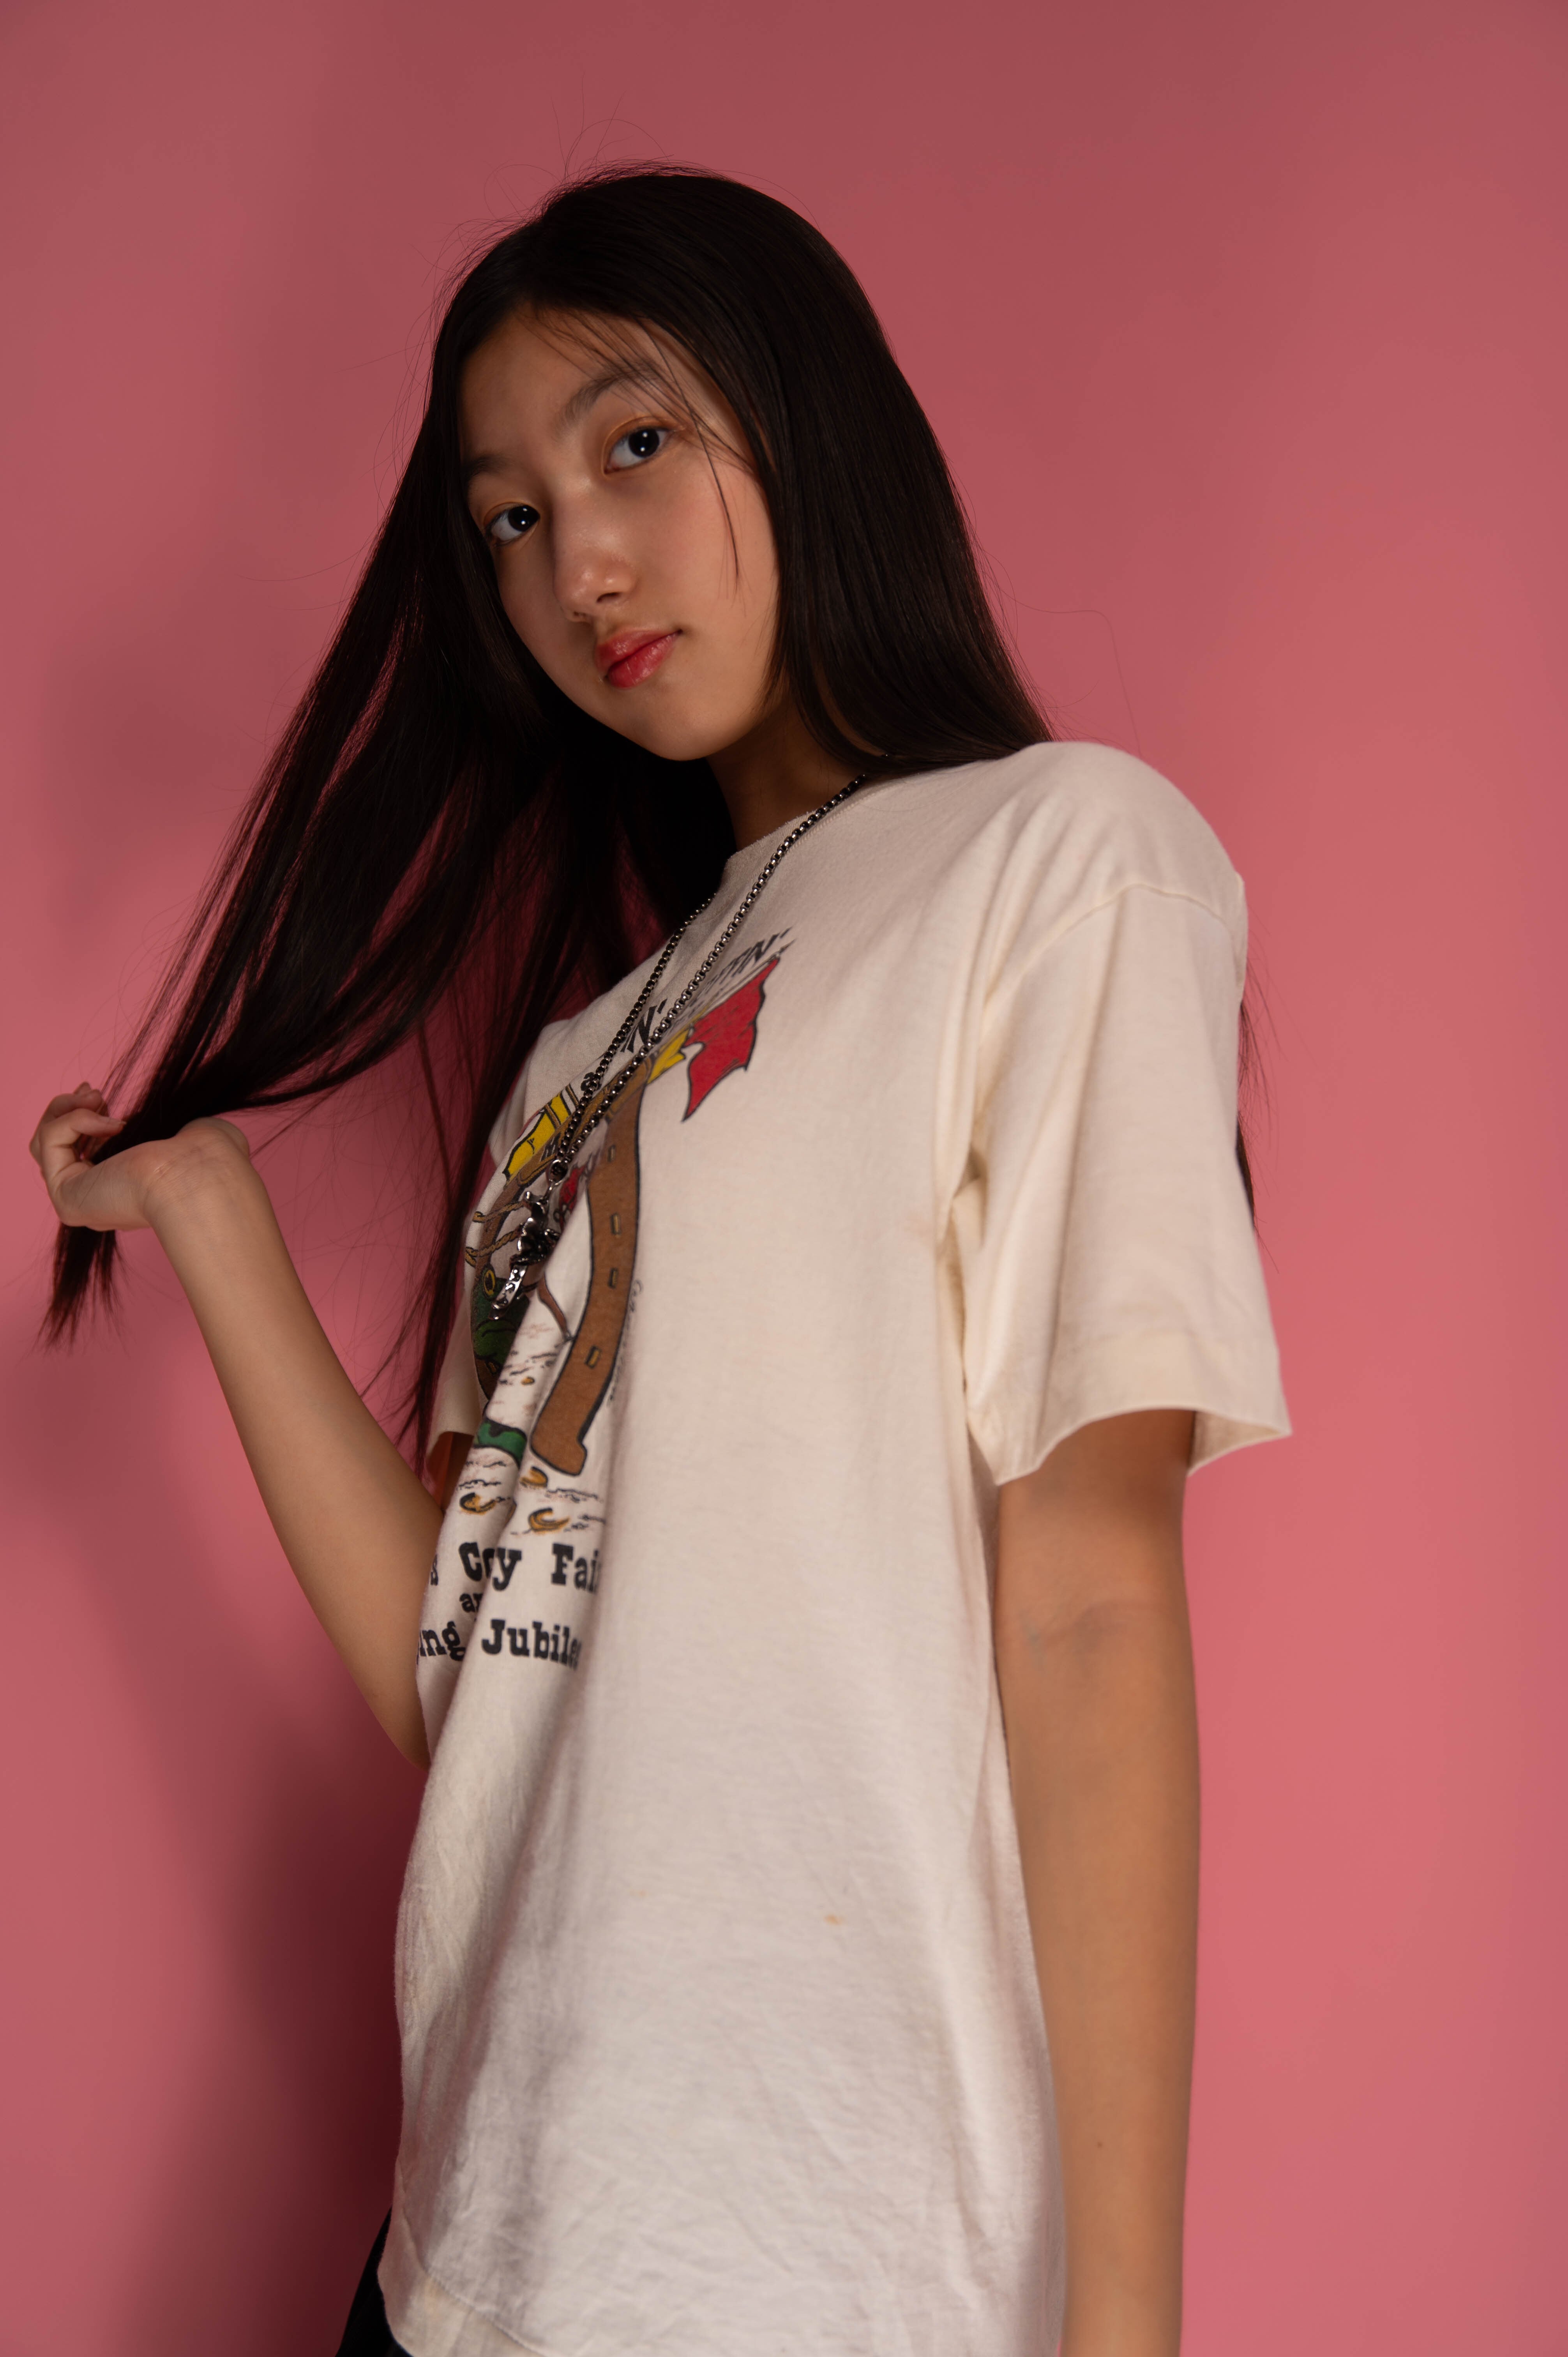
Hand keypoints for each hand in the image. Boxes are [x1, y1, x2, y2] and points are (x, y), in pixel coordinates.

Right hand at [30, 1084, 252, 1233]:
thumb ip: (165, 1128)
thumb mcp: (186, 1130)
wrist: (199, 1176)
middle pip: (53, 1145)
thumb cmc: (204, 1156)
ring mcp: (78, 1200)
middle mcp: (96, 1197)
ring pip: (43, 1143)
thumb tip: (164, 1125)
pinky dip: (74, 1121)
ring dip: (65, 1110)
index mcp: (121, 1185)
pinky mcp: (66, 1198)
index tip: (98, 1092)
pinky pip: (49, 1143)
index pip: (78, 1149)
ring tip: (98, 1099)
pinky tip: (112, 1124)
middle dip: (67, 1108)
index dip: (80, 1115)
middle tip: (95, 1092)